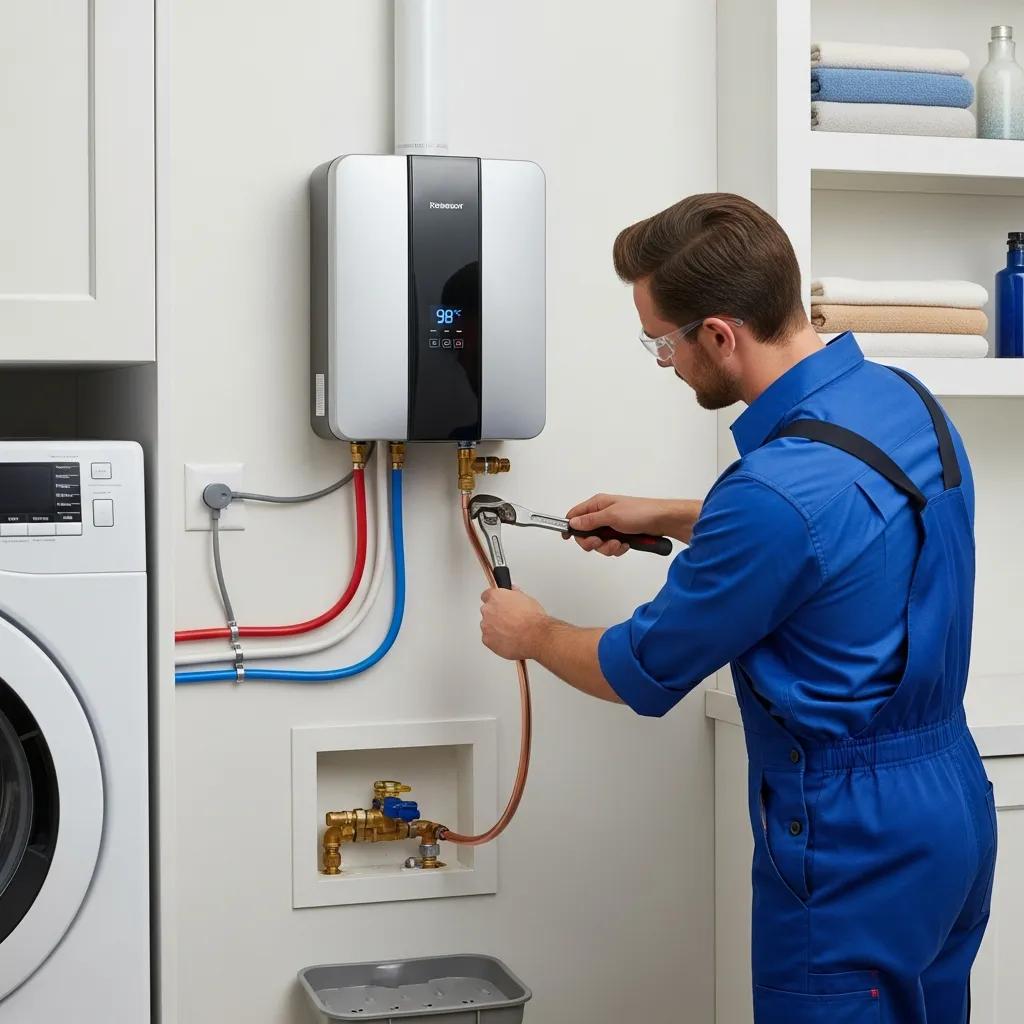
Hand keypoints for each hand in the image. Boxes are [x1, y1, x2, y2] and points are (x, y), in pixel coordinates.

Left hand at [480, 587, 549, 660]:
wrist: (534, 637)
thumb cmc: (532, 619)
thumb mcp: (527, 599)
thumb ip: (516, 594)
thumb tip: (514, 592)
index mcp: (496, 597)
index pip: (487, 595)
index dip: (494, 600)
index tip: (499, 603)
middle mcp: (488, 610)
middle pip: (487, 611)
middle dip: (495, 614)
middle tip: (509, 619)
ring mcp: (486, 625)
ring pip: (487, 625)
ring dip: (495, 627)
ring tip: (510, 631)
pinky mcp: (487, 640)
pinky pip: (489, 639)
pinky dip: (496, 640)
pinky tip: (508, 640)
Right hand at [565, 494, 701, 553]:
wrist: (664, 521)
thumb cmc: (640, 512)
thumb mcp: (612, 516)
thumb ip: (590, 521)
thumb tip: (573, 523)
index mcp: (598, 504)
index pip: (575, 514)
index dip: (570, 526)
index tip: (568, 538)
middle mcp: (603, 514)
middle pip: (585, 533)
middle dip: (592, 542)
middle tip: (600, 542)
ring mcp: (612, 526)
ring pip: (599, 543)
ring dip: (607, 547)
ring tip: (619, 543)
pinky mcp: (622, 535)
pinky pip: (611, 547)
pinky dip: (617, 548)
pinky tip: (626, 545)